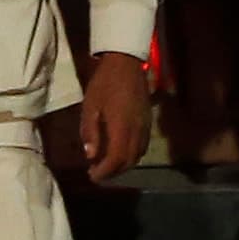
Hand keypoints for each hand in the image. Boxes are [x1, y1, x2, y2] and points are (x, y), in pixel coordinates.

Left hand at [79, 51, 151, 183]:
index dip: (104, 172)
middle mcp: (137, 131)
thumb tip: (90, 155)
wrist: (126, 63)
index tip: (92, 176)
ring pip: (137, 155)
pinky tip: (120, 152)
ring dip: (123, 165)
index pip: (116, 159)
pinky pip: (142, 146)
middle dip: (113, 172)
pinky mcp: (148, 122)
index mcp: (121, 128)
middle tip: (97, 174)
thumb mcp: (90, 106)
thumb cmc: (104, 83)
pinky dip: (131, 155)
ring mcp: (145, 127)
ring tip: (107, 166)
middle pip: (128, 161)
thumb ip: (90, 132)